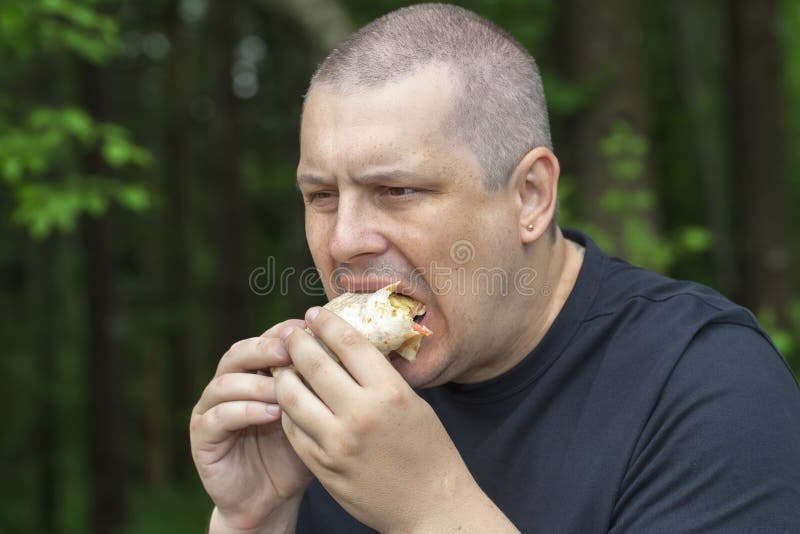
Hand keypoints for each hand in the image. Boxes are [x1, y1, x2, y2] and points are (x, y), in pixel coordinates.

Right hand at [190, 319, 312, 531]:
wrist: (271, 499)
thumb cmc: (297, 452)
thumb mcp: (312, 414)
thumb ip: (318, 386)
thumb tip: (348, 352)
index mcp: (254, 373)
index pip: (263, 340)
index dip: (284, 332)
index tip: (309, 329)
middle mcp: (228, 385)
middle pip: (238, 353)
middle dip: (264, 349)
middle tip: (289, 352)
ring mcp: (210, 409)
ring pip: (225, 383)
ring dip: (256, 383)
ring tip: (284, 390)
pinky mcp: (202, 437)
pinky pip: (218, 417)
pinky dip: (245, 411)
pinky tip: (272, 414)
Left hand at [275, 307, 482, 532]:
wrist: (430, 507)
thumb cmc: (428, 451)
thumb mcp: (413, 404)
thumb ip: (379, 377)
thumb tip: (348, 348)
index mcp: (389, 393)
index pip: (348, 344)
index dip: (327, 324)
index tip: (314, 314)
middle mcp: (360, 414)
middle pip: (313, 364)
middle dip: (297, 342)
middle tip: (292, 333)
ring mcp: (336, 443)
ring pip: (292, 396)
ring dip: (284, 374)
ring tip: (284, 365)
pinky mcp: (321, 467)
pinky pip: (293, 429)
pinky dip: (288, 410)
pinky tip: (290, 400)